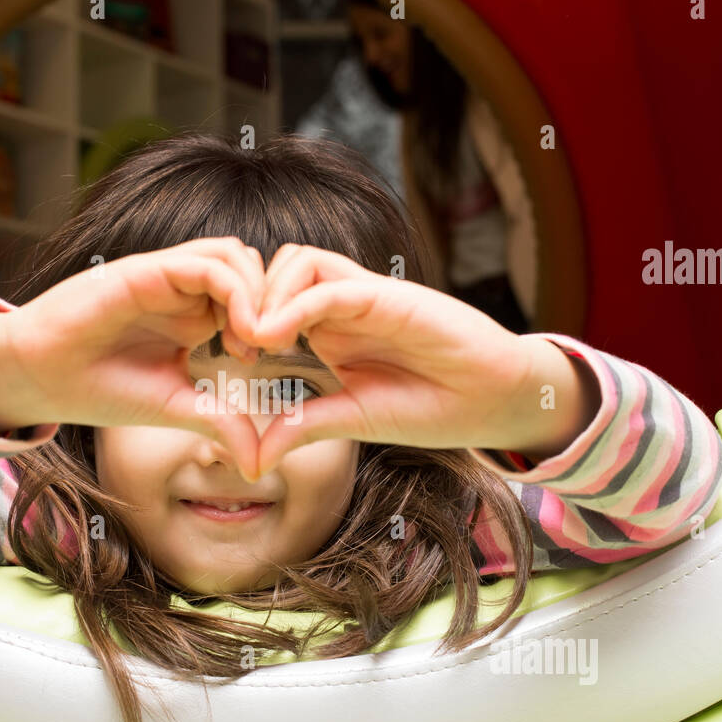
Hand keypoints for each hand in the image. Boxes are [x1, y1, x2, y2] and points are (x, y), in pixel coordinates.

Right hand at [0, 236, 268, 478]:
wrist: (40, 377)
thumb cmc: (100, 388)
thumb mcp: (175, 408)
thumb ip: (219, 422)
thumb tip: (257, 464)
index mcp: (195, 316)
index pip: (254, 297)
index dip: (274, 323)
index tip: (268, 361)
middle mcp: (184, 291)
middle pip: (254, 269)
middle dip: (275, 304)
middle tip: (271, 347)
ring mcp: (167, 277)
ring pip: (236, 255)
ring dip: (259, 294)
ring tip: (255, 340)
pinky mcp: (147, 270)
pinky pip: (206, 262)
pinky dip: (235, 290)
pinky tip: (236, 331)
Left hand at [245, 244, 539, 476]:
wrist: (494, 399)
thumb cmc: (431, 407)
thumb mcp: (353, 421)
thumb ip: (305, 427)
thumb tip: (251, 460)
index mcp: (328, 332)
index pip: (269, 302)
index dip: (240, 322)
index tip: (228, 360)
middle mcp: (341, 306)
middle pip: (274, 270)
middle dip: (244, 300)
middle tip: (235, 346)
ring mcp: (365, 296)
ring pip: (298, 261)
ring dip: (267, 294)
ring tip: (256, 341)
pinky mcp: (388, 294)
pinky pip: (332, 284)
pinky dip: (297, 304)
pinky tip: (277, 337)